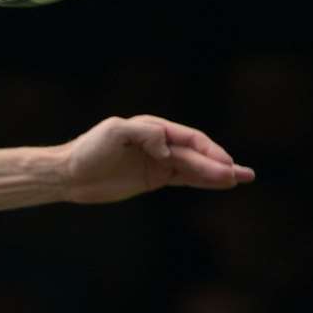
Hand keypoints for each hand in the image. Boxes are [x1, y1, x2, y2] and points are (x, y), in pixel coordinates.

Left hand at [62, 115, 253, 202]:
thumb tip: (167, 146)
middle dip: (219, 165)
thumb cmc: (88, 150)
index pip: (189, 139)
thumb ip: (143, 134)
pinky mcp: (154, 178)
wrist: (69, 173)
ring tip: (243, 178)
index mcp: (153, 128)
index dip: (208, 151)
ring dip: (218, 173)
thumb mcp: (113, 133)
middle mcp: (160, 143)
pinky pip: (184, 179)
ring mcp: (159, 161)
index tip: (223, 164)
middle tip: (240, 176)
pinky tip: (221, 184)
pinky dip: (203, 181)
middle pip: (196, 155)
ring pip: (194, 167)